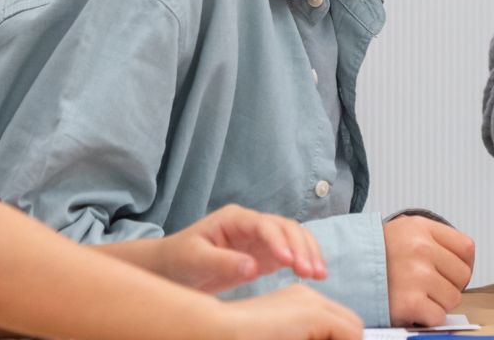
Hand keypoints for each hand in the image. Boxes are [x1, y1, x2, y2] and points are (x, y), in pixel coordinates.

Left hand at [158, 204, 324, 291]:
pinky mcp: (266, 255)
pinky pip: (292, 253)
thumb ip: (222, 262)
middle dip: (301, 247)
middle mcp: (252, 224)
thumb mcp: (195, 260)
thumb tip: (253, 267)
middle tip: (311, 272)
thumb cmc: (180, 259)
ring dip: (309, 253)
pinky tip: (316, 275)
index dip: (279, 241)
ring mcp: (261, 239)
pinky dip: (306, 260)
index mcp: (234, 219)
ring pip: (294, 238)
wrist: (173, 268)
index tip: (288, 262)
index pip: (264, 225)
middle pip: (286, 228)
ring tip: (319, 275)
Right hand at [214, 284, 361, 339]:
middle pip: (349, 326)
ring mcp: (311, 301)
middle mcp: (307, 297)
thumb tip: (323, 338)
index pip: (338, 326)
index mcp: (298, 304)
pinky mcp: (313, 313)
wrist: (212, 331)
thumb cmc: (236, 336)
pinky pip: (351, 336)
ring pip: (352, 331)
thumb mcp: (278, 336)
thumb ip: (301, 336)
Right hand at [383, 214, 474, 326]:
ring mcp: (416, 276)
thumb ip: (434, 239)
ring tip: (416, 294)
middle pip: (462, 276)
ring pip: (453, 298)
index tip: (447, 270)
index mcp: (421, 228)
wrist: (342, 270)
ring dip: (437, 302)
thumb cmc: (375, 255)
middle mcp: (420, 248)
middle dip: (448, 284)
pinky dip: (426, 316)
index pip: (466, 248)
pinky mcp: (410, 302)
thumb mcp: (404, 230)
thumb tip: (466, 261)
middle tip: (426, 285)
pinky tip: (411, 307)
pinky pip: (438, 316)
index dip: (460, 263)